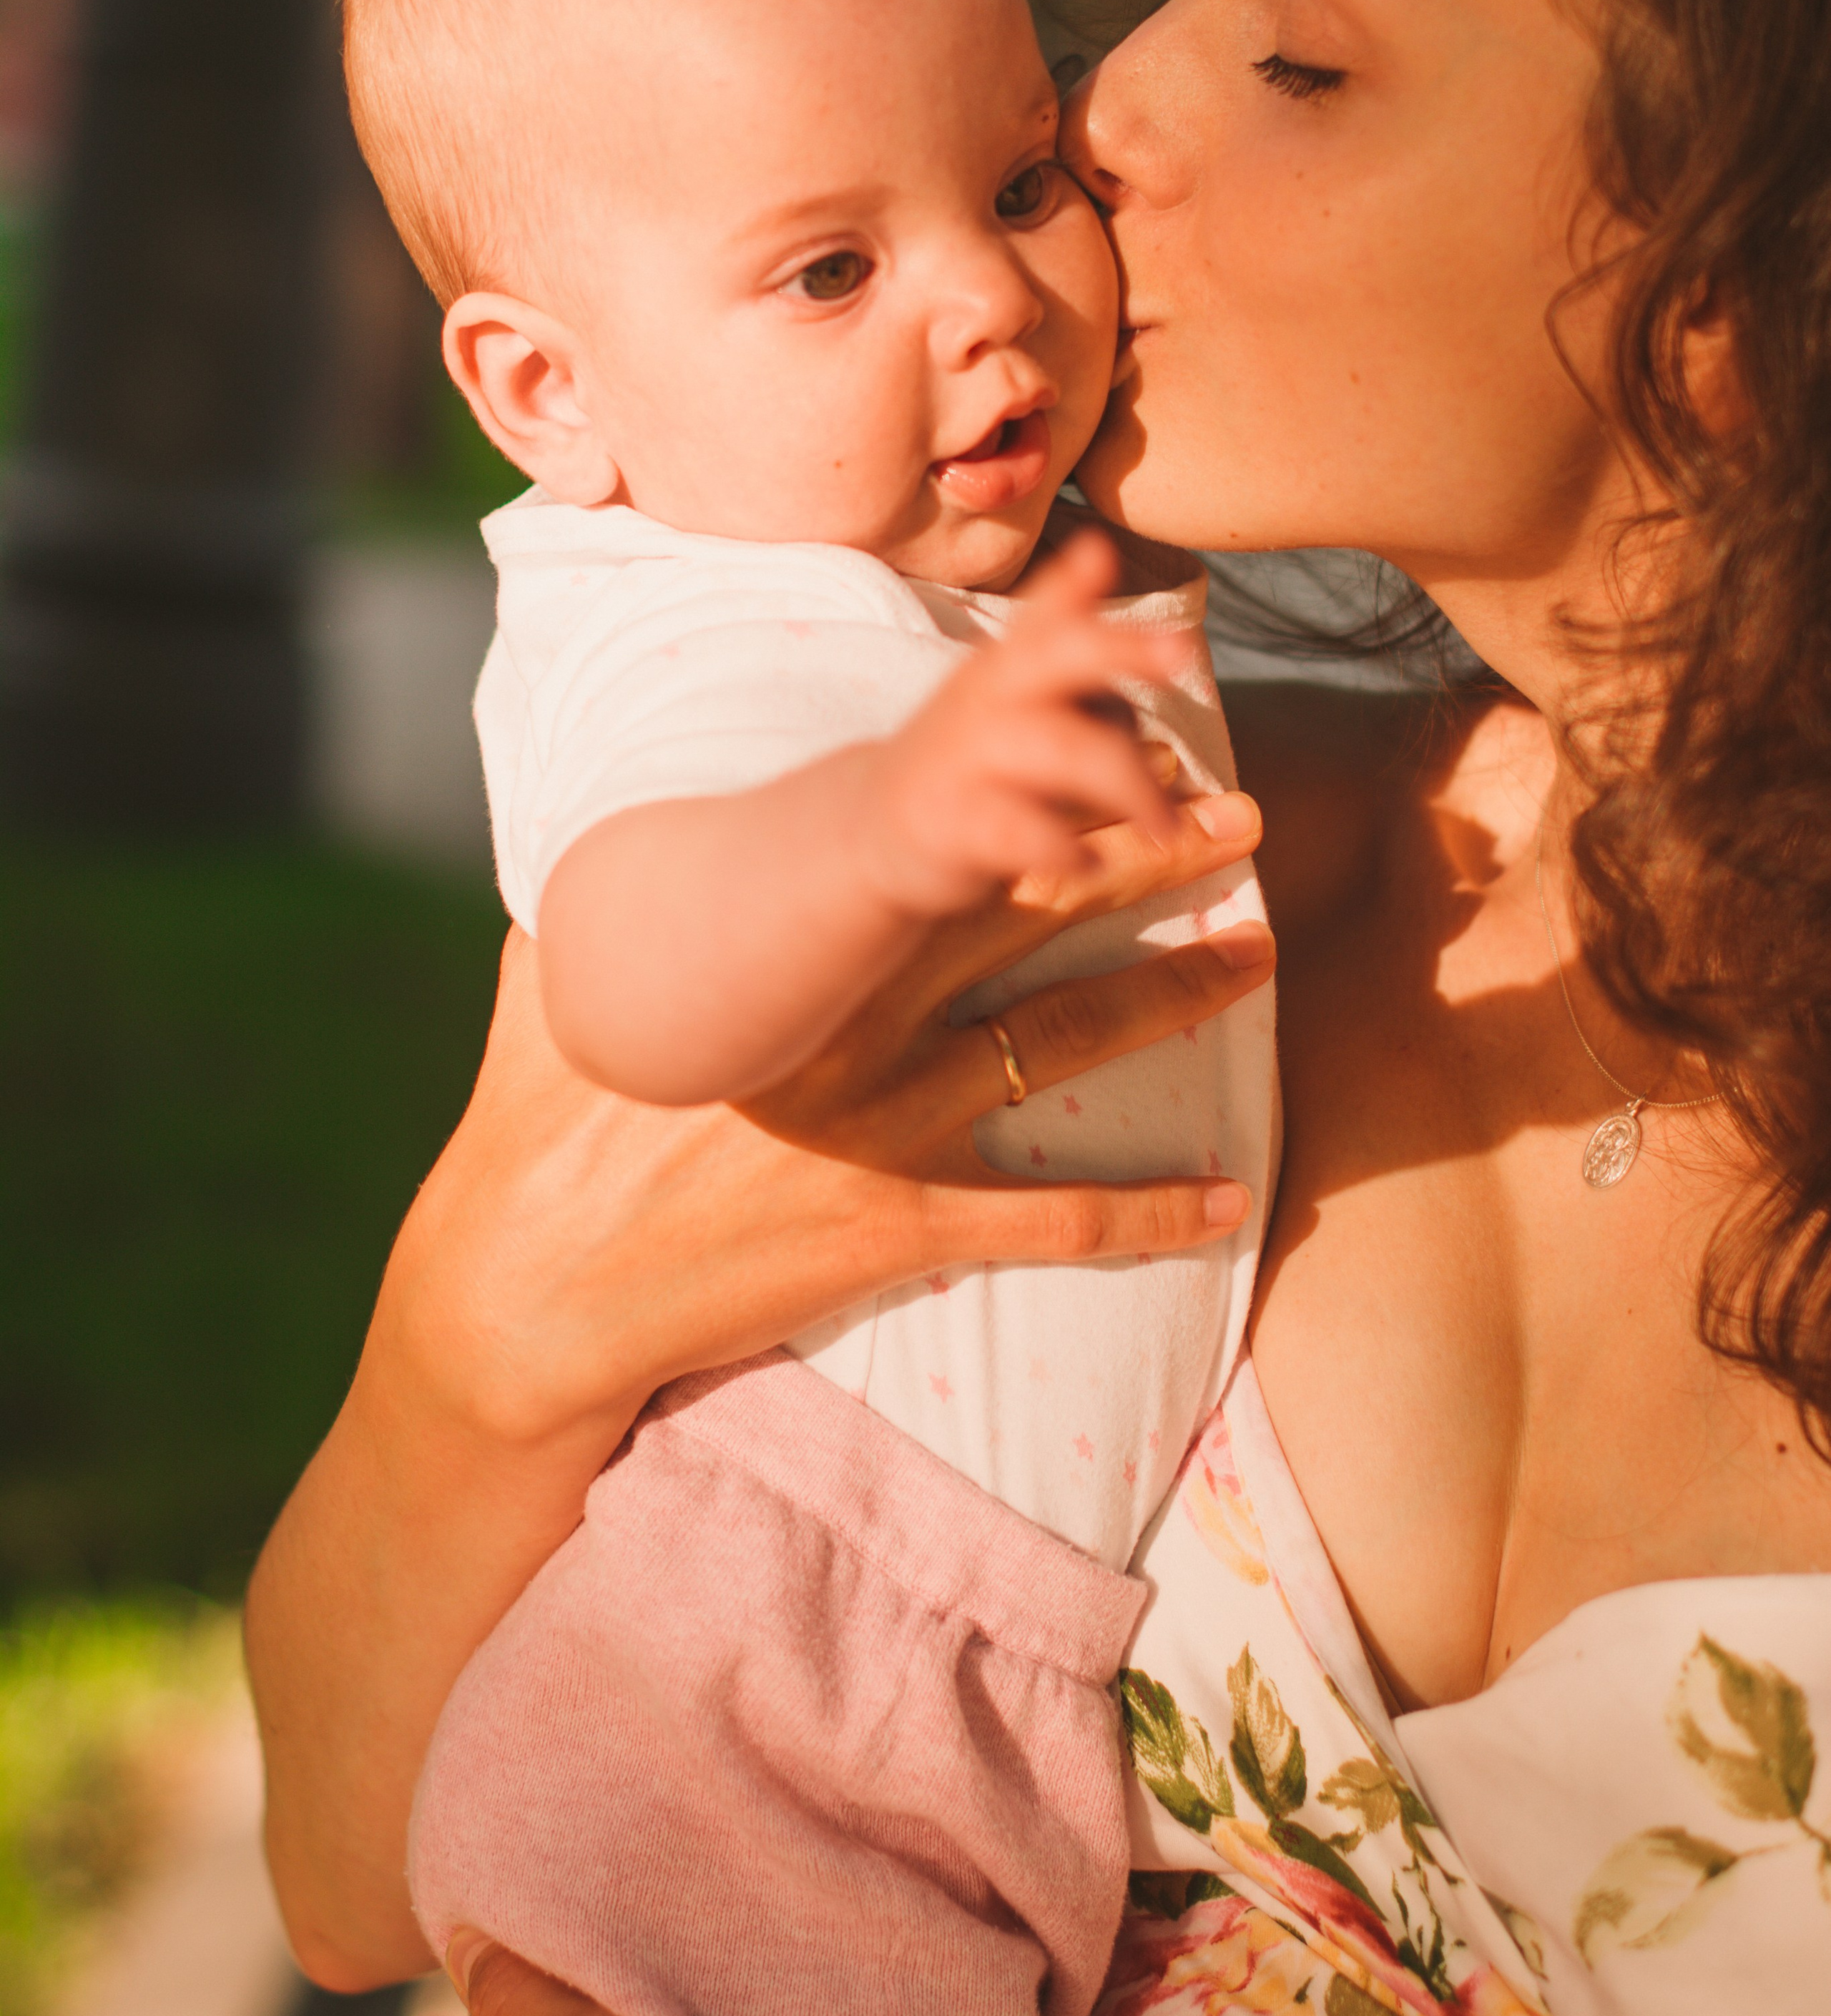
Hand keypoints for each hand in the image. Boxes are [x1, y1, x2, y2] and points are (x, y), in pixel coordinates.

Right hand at [248, 795, 1271, 1988]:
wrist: (526, 1285)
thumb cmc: (536, 1122)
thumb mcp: (562, 978)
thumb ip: (617, 902)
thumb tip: (622, 828)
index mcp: (784, 944)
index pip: (933, 833)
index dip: (1028, 776)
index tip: (1100, 730)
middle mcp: (848, 1017)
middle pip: (1027, 912)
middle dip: (1142, 854)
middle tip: (1241, 812)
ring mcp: (878, 1124)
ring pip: (1057, 1041)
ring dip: (1169, 993)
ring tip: (1257, 952)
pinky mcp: (890, 1225)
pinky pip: (1044, 1219)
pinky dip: (1142, 1213)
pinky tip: (1228, 1201)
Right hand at [858, 530, 1179, 916]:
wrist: (876, 831)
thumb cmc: (975, 761)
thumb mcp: (1019, 700)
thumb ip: (1084, 668)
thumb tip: (1176, 643)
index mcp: (1007, 667)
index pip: (1044, 615)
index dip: (1071, 582)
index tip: (1100, 550)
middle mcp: (987, 699)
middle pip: (1053, 658)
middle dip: (1118, 647)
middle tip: (1183, 654)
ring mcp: (965, 759)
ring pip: (1058, 750)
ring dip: (1128, 784)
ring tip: (1166, 827)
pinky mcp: (952, 825)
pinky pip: (1016, 831)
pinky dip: (1061, 846)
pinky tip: (1091, 860)